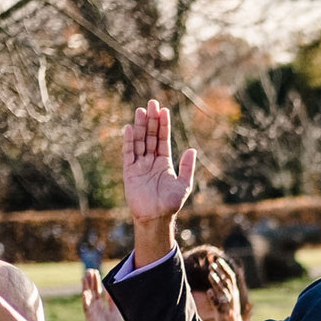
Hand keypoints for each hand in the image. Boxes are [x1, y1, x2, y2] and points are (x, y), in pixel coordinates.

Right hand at [81, 268, 122, 320]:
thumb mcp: (115, 311)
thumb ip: (113, 301)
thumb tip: (112, 290)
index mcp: (101, 305)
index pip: (97, 291)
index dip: (96, 282)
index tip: (94, 271)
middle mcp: (95, 308)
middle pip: (91, 292)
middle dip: (90, 282)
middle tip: (88, 270)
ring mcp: (92, 313)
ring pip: (87, 298)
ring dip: (85, 288)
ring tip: (84, 278)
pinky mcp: (91, 320)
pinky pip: (87, 310)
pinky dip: (86, 302)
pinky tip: (85, 294)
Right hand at [120, 102, 197, 265]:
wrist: (156, 218)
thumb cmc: (170, 204)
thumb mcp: (184, 184)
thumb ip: (187, 167)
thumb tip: (192, 149)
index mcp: (164, 163)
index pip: (163, 139)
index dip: (163, 125)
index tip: (163, 110)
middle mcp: (151, 161)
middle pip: (150, 136)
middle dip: (152, 120)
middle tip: (152, 102)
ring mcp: (139, 165)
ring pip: (140, 141)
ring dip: (141, 126)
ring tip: (141, 110)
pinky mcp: (129, 171)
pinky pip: (128, 153)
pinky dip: (129, 141)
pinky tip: (131, 128)